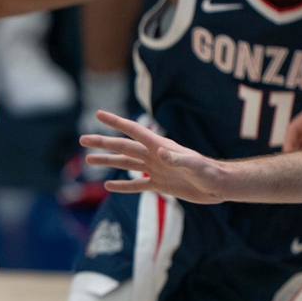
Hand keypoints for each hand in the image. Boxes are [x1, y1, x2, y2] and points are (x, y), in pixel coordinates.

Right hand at [80, 111, 225, 203]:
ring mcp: (155, 170)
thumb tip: (160, 153)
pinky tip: (108, 185)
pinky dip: (122, 186)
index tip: (98, 114)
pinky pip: (136, 185)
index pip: (133, 131)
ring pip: (126, 164)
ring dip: (108, 161)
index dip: (115, 122)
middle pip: (123, 147)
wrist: (219, 186)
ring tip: (88, 160)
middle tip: (82, 139)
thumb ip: (177, 158)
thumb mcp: (193, 165)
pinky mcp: (159, 184)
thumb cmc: (209, 172)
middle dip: (103, 142)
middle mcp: (154, 156)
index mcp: (159, 146)